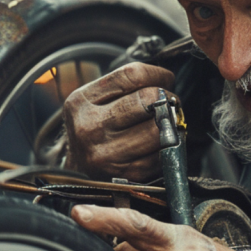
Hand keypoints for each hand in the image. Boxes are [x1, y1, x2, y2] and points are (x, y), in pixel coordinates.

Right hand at [62, 63, 176, 181]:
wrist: (79, 173)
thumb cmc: (94, 128)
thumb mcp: (93, 101)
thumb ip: (124, 87)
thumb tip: (166, 84)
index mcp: (81, 102)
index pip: (132, 75)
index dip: (158, 74)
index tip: (166, 80)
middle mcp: (90, 128)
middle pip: (148, 101)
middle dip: (168, 99)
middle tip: (170, 102)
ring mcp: (108, 155)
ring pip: (159, 130)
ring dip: (171, 125)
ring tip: (167, 123)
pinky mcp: (128, 175)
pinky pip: (162, 155)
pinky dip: (169, 147)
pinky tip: (161, 143)